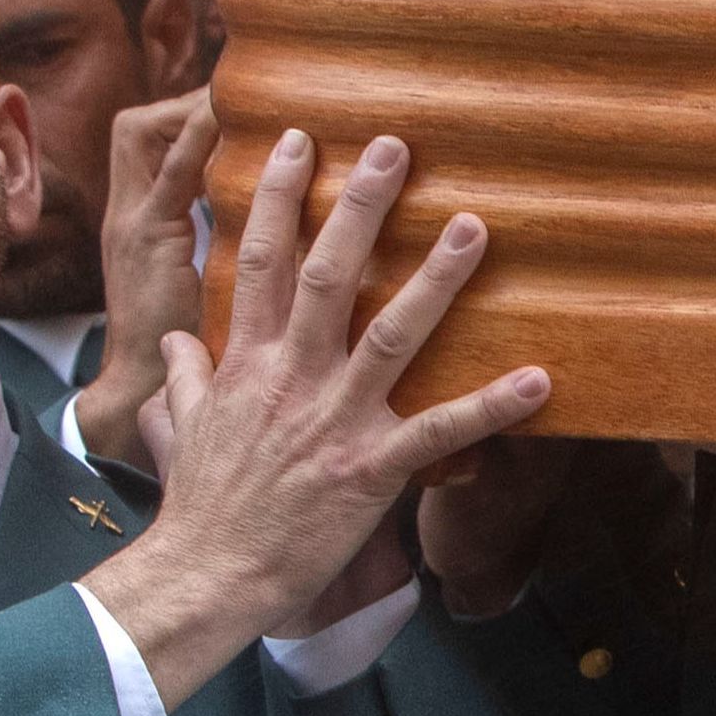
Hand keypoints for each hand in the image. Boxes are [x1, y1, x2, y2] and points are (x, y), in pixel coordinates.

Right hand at [79, 129, 549, 705]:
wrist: (208, 574)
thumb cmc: (201, 503)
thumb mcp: (181, 426)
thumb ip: (184, 375)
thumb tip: (177, 337)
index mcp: (248, 361)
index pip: (263, 261)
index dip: (277, 195)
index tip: (298, 141)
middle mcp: (293, 377)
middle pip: (329, 275)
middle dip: (361, 207)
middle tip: (395, 147)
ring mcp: (335, 420)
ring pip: (392, 335)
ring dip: (436, 280)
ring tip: (474, 226)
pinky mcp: (371, 468)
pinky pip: (441, 431)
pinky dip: (492, 407)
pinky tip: (538, 379)